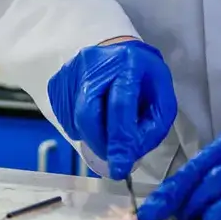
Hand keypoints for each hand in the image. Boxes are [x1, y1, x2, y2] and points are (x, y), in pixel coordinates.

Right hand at [46, 39, 176, 179]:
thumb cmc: (144, 77)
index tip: (120, 168)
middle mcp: (95, 62)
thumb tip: (129, 155)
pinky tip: (94, 117)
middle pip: (88, 114)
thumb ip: (152, 128)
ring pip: (74, 119)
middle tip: (112, 155)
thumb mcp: (162, 100)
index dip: (119, 140)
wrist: (120, 52)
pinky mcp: (58, 80)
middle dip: (101, 143)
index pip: (120, 106)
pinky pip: (64, 116)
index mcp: (128, 63)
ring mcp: (72, 70)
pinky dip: (80, 127)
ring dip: (91, 135)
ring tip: (107, 127)